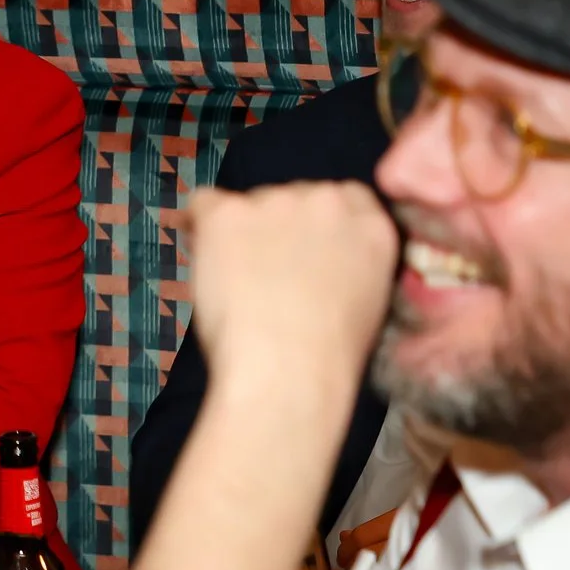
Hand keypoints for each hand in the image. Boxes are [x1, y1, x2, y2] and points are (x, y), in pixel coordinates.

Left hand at [185, 183, 397, 399]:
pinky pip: (203, 204)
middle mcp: (328, 201)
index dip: (315, 224)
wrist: (287, 372)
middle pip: (293, 197)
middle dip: (278, 227)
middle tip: (265, 276)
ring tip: (237, 287)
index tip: (302, 250)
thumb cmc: (327, 358)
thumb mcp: (365, 301)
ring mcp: (276, 202)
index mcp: (371, 226)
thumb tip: (317, 260)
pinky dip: (198, 227)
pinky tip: (201, 259)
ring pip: (248, 204)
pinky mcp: (228, 213)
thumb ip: (349, 264)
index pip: (344, 197)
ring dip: (241, 232)